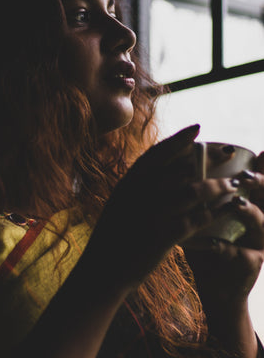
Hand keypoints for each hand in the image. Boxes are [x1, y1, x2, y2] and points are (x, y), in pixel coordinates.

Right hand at [86, 125, 239, 295]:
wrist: (103, 268)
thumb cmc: (114, 234)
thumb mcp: (122, 201)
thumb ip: (141, 185)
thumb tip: (170, 171)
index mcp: (130, 181)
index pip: (158, 152)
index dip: (179, 139)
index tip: (197, 128)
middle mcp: (140, 192)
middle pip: (182, 168)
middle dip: (209, 159)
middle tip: (228, 153)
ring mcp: (152, 213)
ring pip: (193, 191)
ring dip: (217, 186)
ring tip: (233, 184)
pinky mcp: (163, 236)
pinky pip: (196, 219)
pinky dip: (213, 213)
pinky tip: (224, 211)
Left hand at [184, 159, 263, 323]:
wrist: (215, 287)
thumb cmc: (208, 246)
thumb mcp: (206, 216)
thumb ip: (201, 195)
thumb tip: (182, 164)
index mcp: (251, 208)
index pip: (260, 184)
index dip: (263, 168)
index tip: (260, 152)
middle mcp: (260, 223)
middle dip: (261, 183)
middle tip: (245, 175)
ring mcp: (259, 244)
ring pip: (261, 223)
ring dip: (249, 212)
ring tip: (236, 204)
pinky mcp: (251, 265)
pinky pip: (239, 254)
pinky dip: (225, 247)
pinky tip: (213, 243)